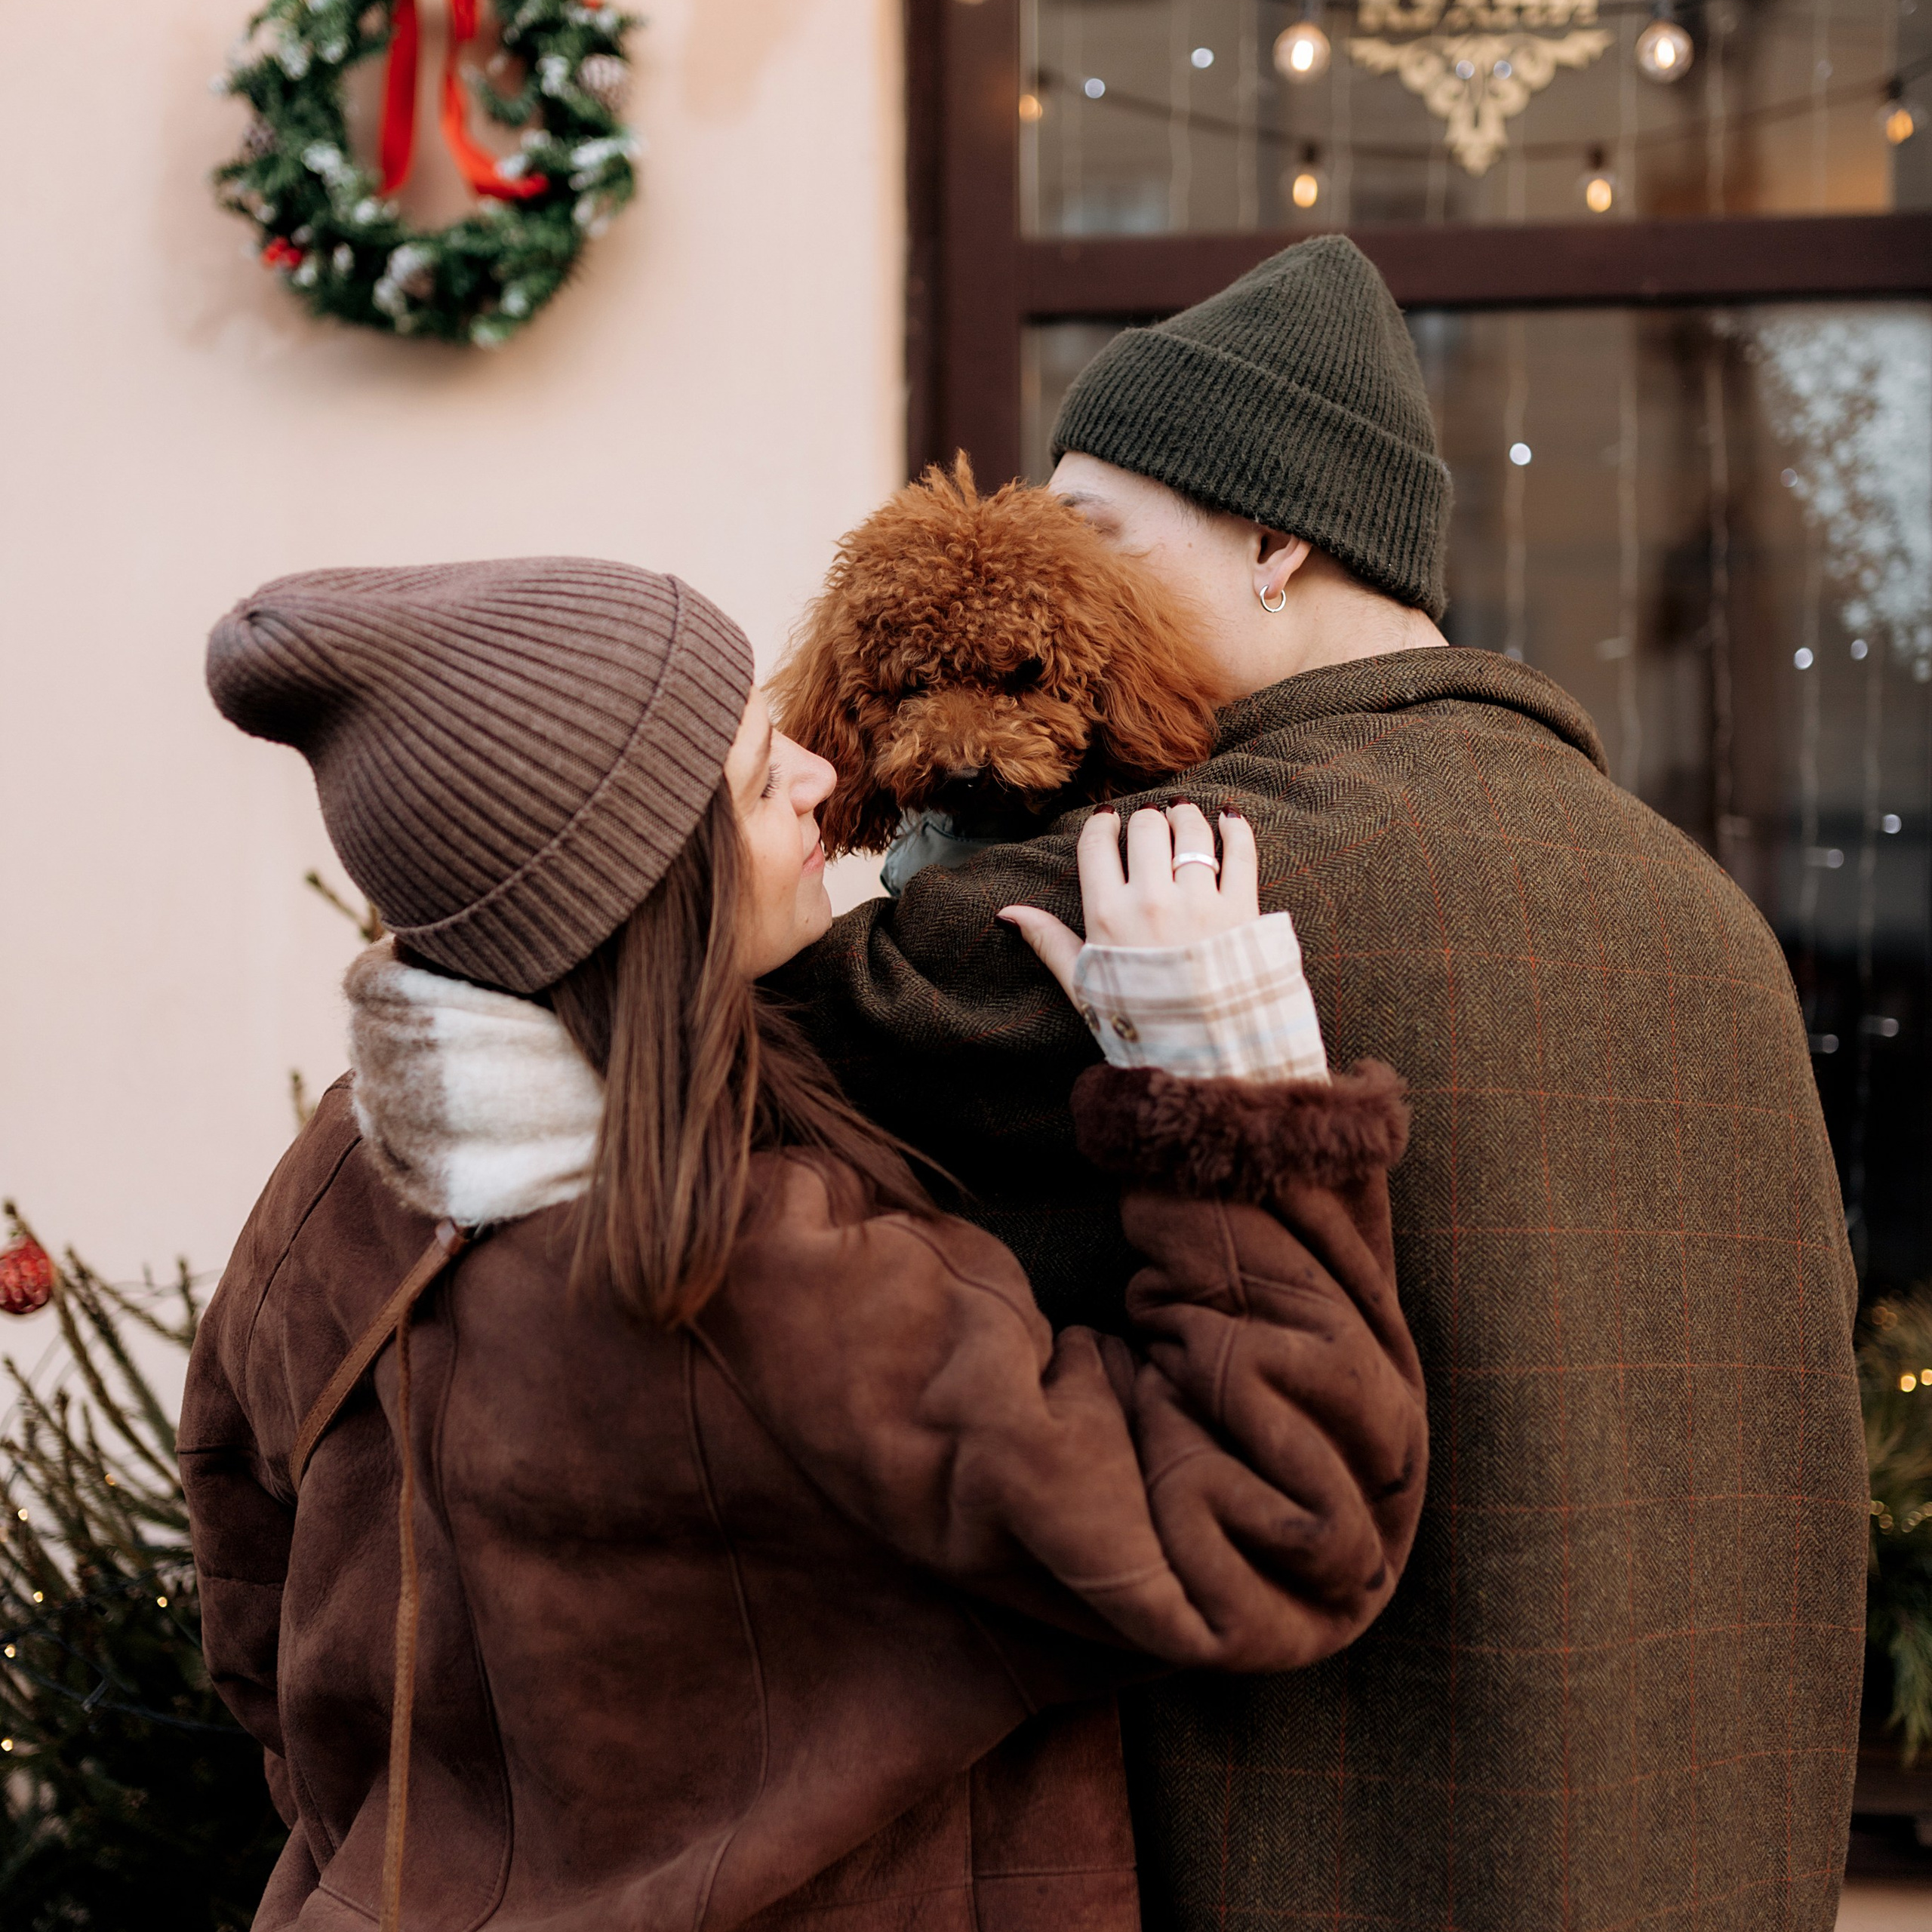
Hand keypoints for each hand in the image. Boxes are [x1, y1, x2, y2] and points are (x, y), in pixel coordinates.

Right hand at [999, 803, 1258, 1004]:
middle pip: (1146, 827)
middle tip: (1150, 825)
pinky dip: (1235, 827)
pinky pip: (1241, 851)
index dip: (1101, 825)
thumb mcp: (1084, 985)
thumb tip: (1007, 913)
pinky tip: (1228, 819)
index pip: (1098, 844)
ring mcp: (1200, 902)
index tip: (1108, 822)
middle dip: (1146, 820)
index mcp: (1108, 916)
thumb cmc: (1139, 1023)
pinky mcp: (1242, 909)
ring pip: (1192, 830)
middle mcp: (1152, 901)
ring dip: (1186, 815)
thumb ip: (1048, 942)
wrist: (1204, 1057)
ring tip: (1183, 816)